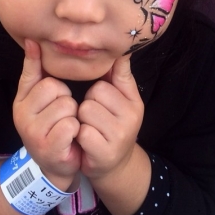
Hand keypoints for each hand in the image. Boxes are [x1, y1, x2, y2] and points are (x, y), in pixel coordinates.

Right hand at [13, 40, 80, 188]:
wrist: (57, 166)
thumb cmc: (52, 126)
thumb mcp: (41, 97)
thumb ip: (36, 70)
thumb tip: (32, 40)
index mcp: (21, 100)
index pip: (38, 75)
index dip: (49, 75)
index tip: (42, 61)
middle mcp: (22, 114)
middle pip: (55, 87)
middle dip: (67, 99)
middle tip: (64, 115)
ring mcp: (32, 132)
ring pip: (66, 106)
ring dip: (74, 116)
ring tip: (68, 127)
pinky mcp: (46, 147)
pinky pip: (70, 125)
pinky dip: (76, 131)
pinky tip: (70, 139)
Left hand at [77, 55, 143, 180]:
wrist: (114, 165)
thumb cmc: (114, 125)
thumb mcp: (122, 100)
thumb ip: (120, 75)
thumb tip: (121, 49)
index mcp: (134, 101)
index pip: (104, 82)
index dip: (95, 92)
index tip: (101, 104)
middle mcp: (131, 117)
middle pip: (93, 95)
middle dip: (87, 106)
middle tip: (94, 119)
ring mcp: (120, 136)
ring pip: (85, 112)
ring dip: (82, 121)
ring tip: (90, 129)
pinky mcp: (105, 152)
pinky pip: (82, 132)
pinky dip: (80, 137)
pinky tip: (86, 142)